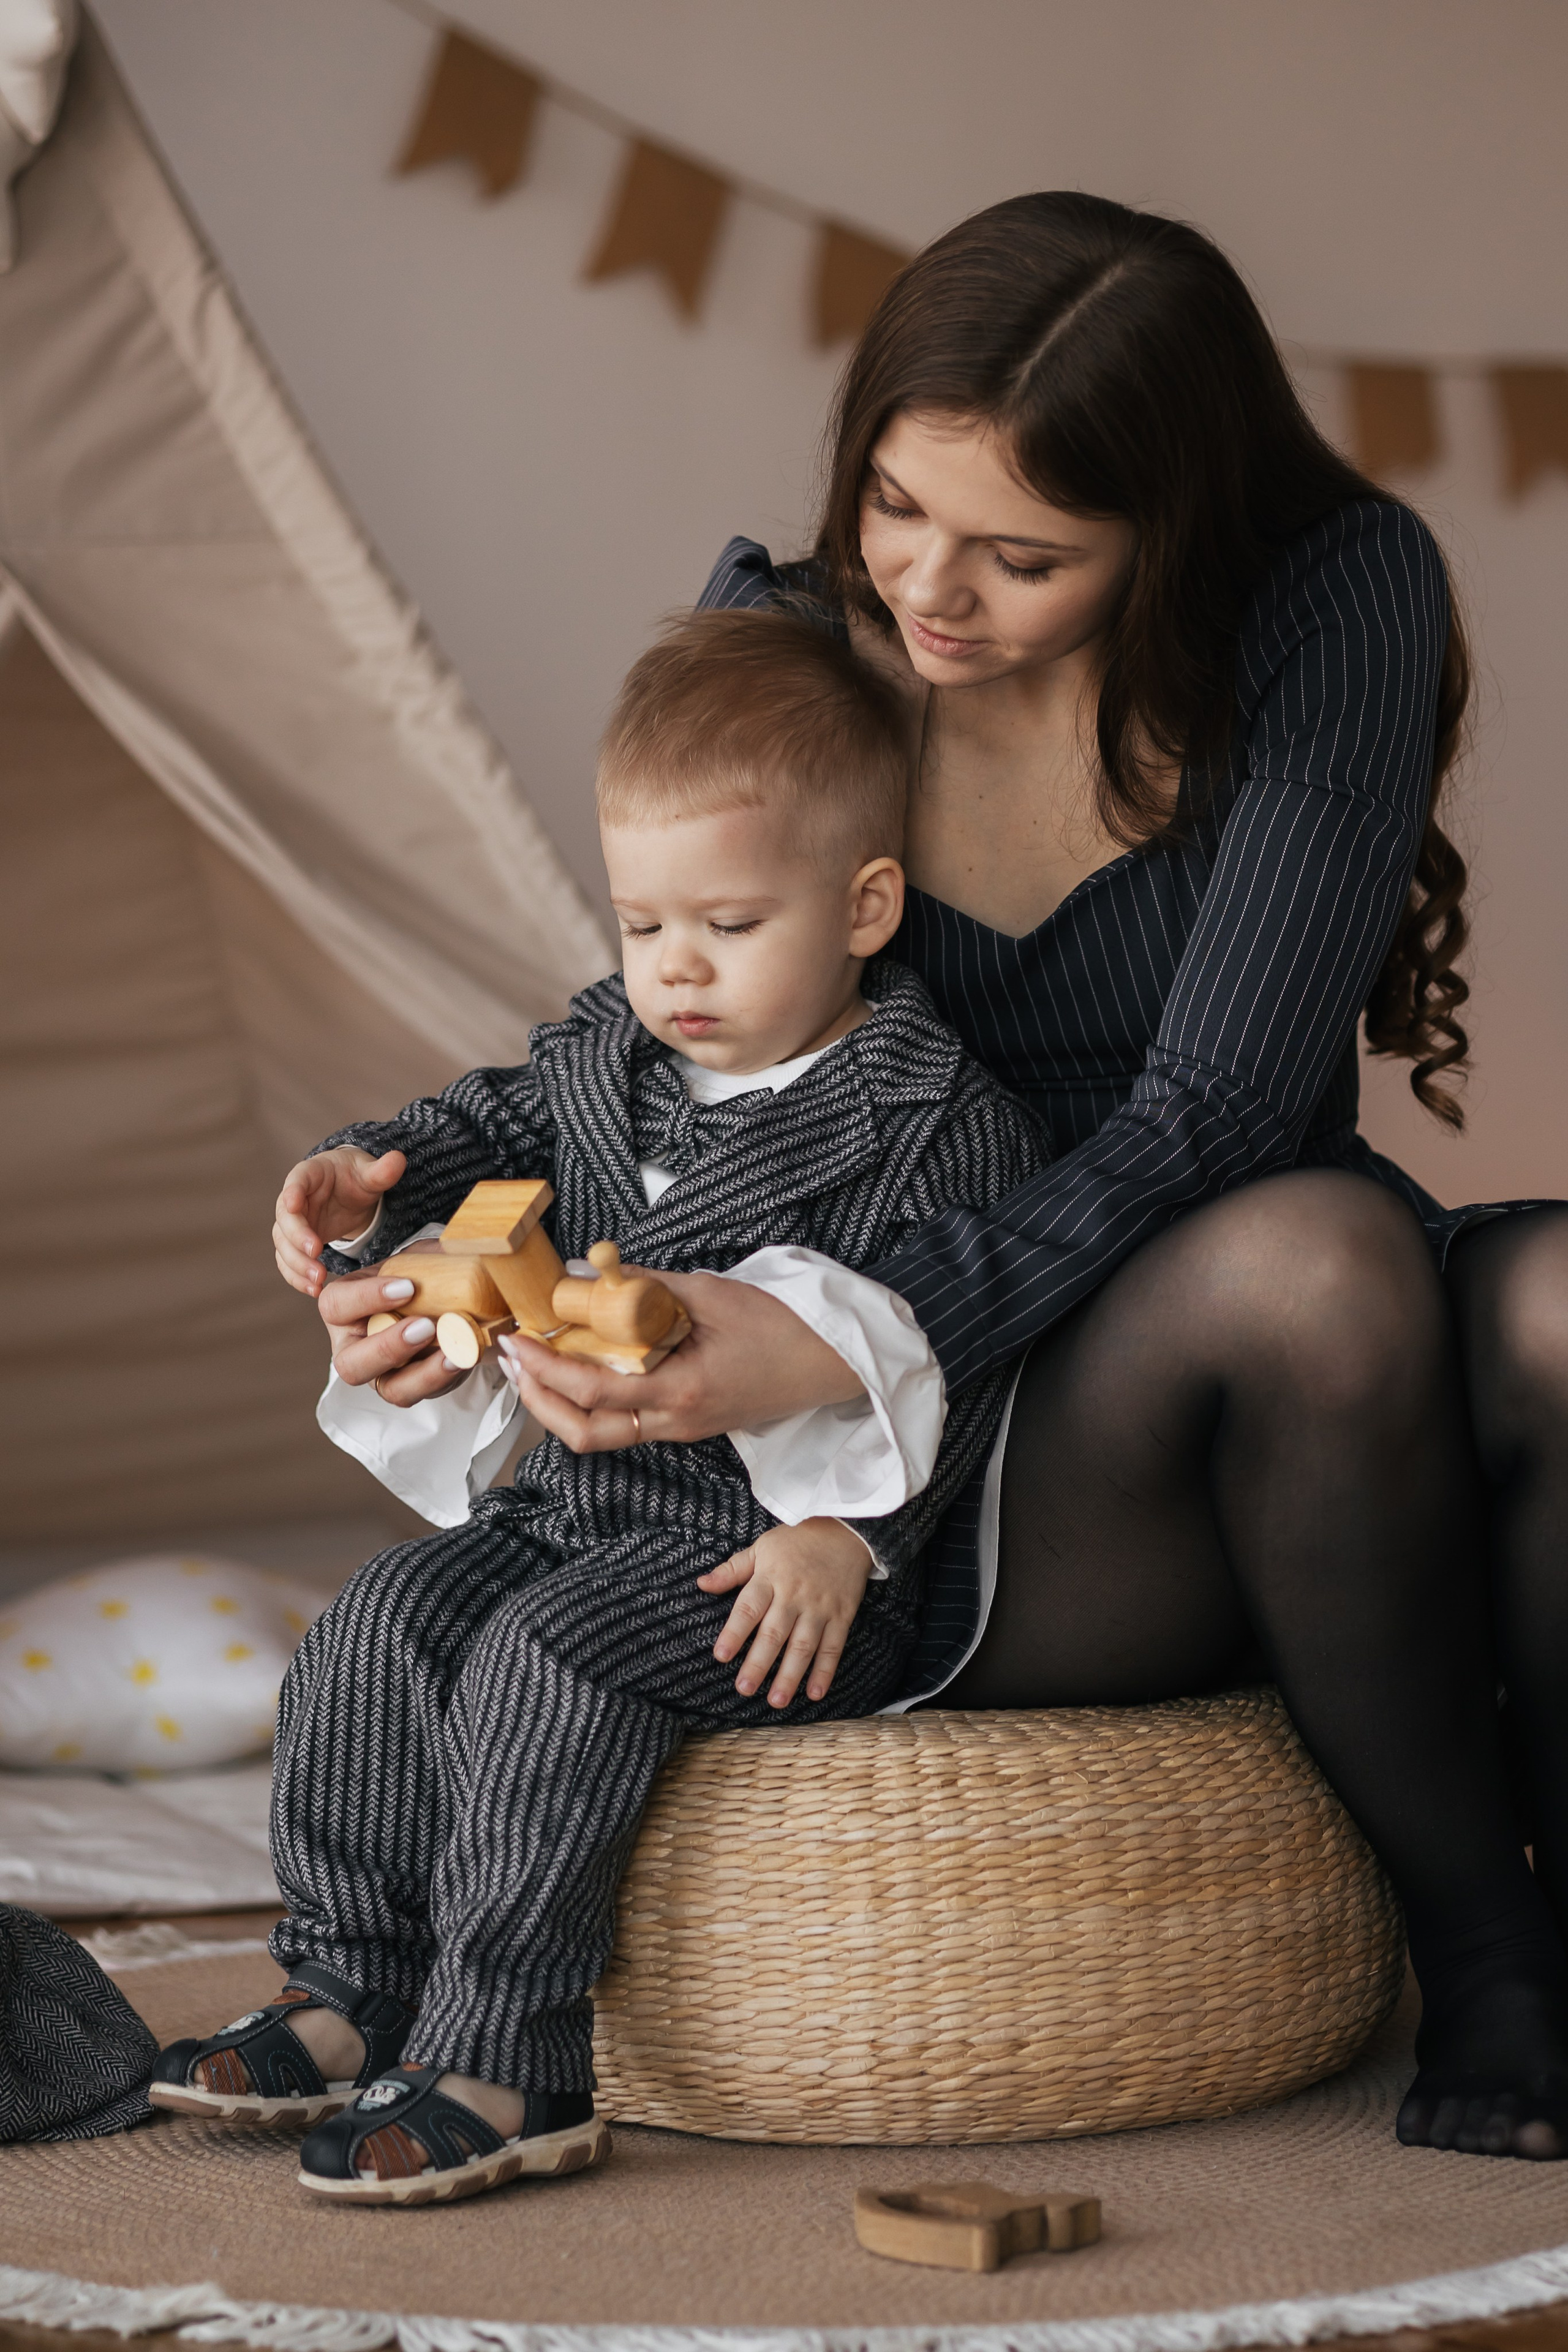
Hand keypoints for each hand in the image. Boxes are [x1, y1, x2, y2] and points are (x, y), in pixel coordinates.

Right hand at [274, 1146, 406, 1297]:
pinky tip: (314, 1291)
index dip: (292, 1191)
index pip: (296, 1180)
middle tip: (316, 1255)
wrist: (349, 1193)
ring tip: (317, 1282)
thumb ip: (382, 1171)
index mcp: (310, 1175)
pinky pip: (289, 1263)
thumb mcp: (370, 1173)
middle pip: (285, 1219)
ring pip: (284, 1245)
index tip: (293, 1203)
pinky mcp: (297, 1245)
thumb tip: (399, 1158)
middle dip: (297, 1238)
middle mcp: (294, 1200)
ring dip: (297, 1264)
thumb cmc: (356, 1177)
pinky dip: (297, 1277)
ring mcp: (293, 1225)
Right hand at [317, 1245, 472, 1407]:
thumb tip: (461, 1247)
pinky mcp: (407, 1388)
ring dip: (420, 1372)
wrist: (445, 1301)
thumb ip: (428, 1255)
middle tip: (425, 1325)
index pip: (337, 1304)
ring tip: (451, 1350)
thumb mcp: (418, 1259)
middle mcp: (352, 1345)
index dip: (367, 1298)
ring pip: (387, 1388)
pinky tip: (461, 1358)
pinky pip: (418, 1394)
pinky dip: (441, 1378)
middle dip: (387, 1347)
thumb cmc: (421, 1276)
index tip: (408, 1286)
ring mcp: (379, 1373)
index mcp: (343, 1306)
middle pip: (349, 1363)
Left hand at [497, 1272, 861, 1450]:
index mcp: (681, 1392)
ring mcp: (682, 1429)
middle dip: (539, 1401)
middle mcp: (676, 1421)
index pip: (593, 1393)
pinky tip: (584, 1366)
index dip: (545, 1370)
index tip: (518, 1343)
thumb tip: (594, 1271)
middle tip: (516, 1360)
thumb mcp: (712, 1293)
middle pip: (586, 1434)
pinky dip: (594, 1399)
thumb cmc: (784, 1327)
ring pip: (603, 1434)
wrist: (833, 1363)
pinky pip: (627, 1422)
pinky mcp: (688, 1423)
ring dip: (562, 1404)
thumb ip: (648, 1286)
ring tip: (538, 1363)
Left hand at [698, 1518, 872, 1707]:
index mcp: (770, 1577)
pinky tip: (814, 1692)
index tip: (720, 1655)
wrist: (845, 1531)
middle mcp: (794, 1595)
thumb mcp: (761, 1547)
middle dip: (759, 1663)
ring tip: (776, 1701)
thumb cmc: (797, 1540)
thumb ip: (732, 1570)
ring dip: (790, 1675)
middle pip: (774, 1633)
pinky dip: (825, 1671)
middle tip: (743, 1689)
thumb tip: (701, 1583)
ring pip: (803, 1645)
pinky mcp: (841, 1615)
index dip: (734, 1632)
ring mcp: (819, 1607)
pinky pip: (833, 1646)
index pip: (749, 1608)